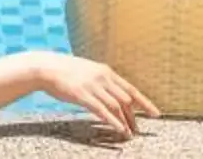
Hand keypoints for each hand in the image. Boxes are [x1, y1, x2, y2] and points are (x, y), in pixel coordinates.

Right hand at [33, 52, 156, 137]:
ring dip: (125, 121)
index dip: (144, 102)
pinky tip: (119, 129)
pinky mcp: (82, 95)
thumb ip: (102, 81)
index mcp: (106, 71)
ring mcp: (93, 86)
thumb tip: (114, 93)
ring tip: (129, 134)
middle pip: (126, 99)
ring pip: (116, 105)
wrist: (47, 67)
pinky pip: (102, 110)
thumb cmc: (66, 71)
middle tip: (139, 130)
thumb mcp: (89, 71)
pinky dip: (113, 121)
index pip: (131, 89)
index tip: (155, 113)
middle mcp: (103, 77)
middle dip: (135, 116)